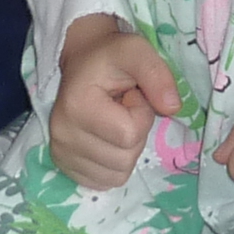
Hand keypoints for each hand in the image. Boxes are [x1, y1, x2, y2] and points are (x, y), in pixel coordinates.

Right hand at [49, 13, 178, 189]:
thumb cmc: (111, 56)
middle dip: (135, 134)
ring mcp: (61, 154)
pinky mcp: (64, 166)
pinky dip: (113, 164)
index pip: (129, 134)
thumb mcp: (138, 52)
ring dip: (125, 150)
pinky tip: (106, 138)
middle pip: (124, 158)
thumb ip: (158, 75)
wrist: (82, 60)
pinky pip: (104, 181)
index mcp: (77, 106)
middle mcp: (63, 135)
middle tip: (123, 109)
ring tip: (114, 121)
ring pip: (117, 174)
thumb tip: (173, 108)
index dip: (141, 114)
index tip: (131, 95)